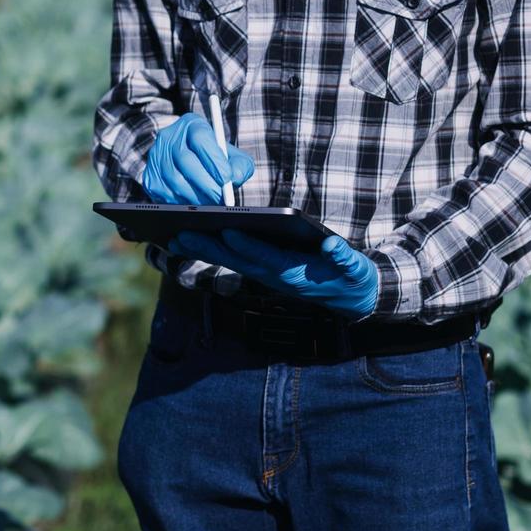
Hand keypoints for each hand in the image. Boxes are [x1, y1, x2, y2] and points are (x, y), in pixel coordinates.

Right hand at [142, 112, 253, 204]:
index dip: (214, 160)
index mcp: (192, 125)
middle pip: (186, 161)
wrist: (187, 162)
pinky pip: (167, 195)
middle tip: (222, 198)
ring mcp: (156, 158)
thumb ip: (239, 165)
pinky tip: (196, 203)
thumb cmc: (215, 160)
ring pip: (176, 181)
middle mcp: (169, 138)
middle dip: (207, 183)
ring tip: (212, 202)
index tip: (227, 178)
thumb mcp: (232, 156)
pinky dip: (185, 203)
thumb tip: (234, 177)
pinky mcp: (150, 178)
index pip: (201, 138)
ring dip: (197, 196)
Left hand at [169, 230, 379, 319]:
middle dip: (209, 248)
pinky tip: (193, 243)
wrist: (350, 298)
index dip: (247, 246)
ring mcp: (267, 275)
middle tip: (180, 235)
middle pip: (238, 261)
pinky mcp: (265, 272)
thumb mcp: (354, 268)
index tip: (227, 231)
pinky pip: (235, 262)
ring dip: (203, 251)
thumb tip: (331, 247)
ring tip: (176, 238)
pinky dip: (213, 253)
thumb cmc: (350, 278)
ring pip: (231, 262)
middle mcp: (275, 276)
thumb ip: (344, 258)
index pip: (266, 258)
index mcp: (295, 273)